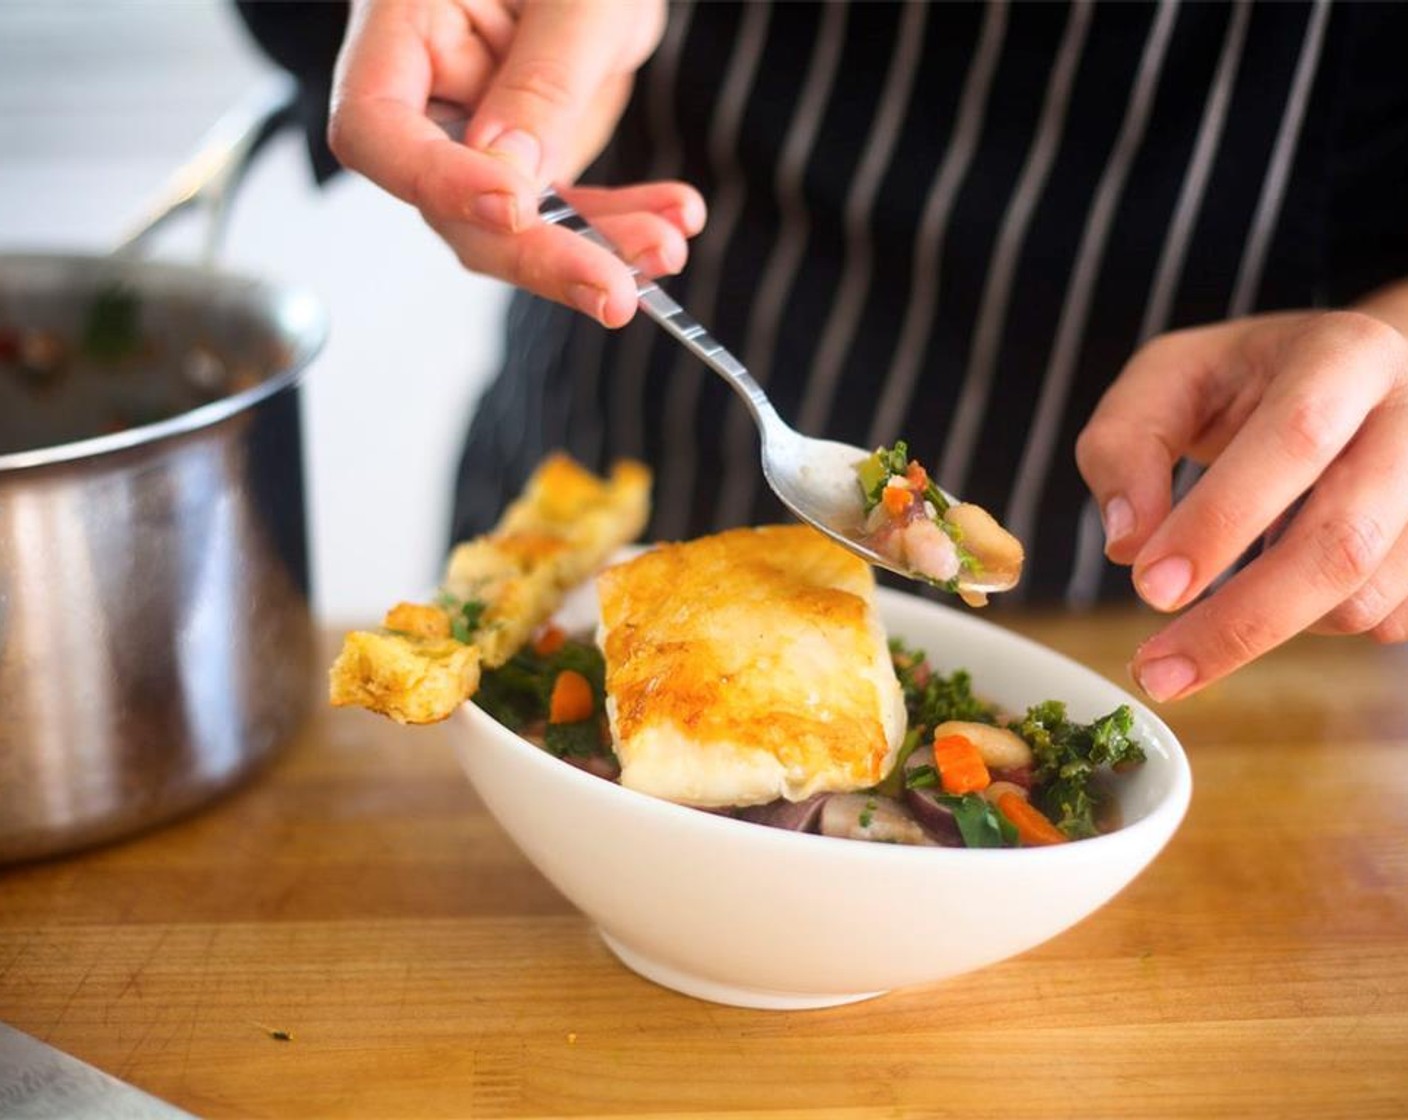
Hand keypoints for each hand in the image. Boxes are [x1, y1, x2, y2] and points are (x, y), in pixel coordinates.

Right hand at [328, 0, 705, 326]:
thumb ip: (542, 81)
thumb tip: (509, 179)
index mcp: (402, 26)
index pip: (378, 129)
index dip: (437, 181)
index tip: (511, 207)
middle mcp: (431, 93)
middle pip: (451, 207)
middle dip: (540, 254)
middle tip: (613, 292)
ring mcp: (480, 135)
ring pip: (517, 229)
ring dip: (599, 250)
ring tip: (669, 249)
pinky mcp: (534, 160)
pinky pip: (568, 213)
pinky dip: (623, 226)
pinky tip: (677, 221)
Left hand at [1076, 297, 1407, 701]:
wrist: (1351, 378)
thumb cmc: (1244, 381)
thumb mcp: (1165, 380)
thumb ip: (1124, 447)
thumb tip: (1127, 545)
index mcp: (1343, 357)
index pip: (1294, 439)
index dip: (1222, 520)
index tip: (1152, 587)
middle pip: (1344, 541)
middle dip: (1242, 620)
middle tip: (1157, 672)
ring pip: (1366, 597)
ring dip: (1268, 626)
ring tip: (1205, 612)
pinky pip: (1384, 622)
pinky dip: (1311, 626)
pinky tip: (1272, 588)